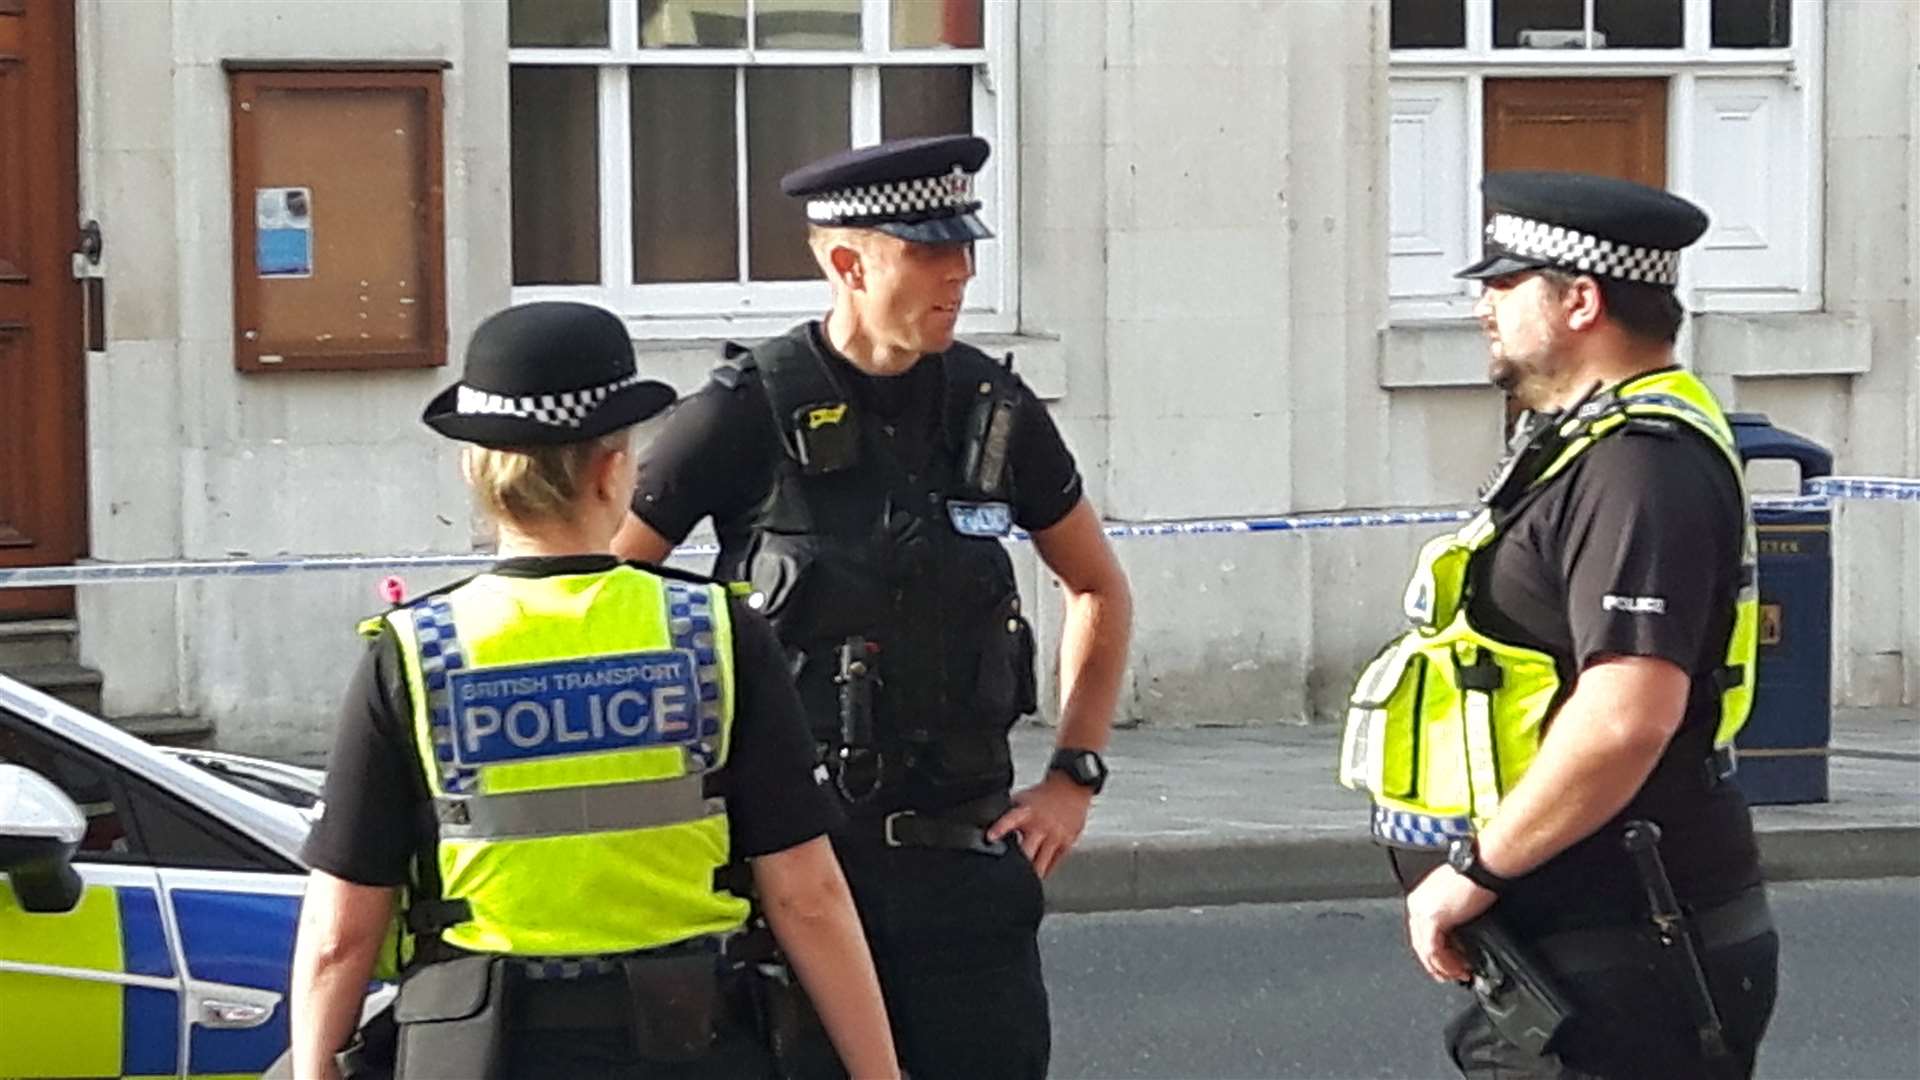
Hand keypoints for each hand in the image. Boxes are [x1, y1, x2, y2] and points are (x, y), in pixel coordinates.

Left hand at [986, 772, 1091, 877]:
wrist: (1072, 787)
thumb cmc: (1044, 795)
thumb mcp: (1023, 799)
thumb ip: (1008, 814)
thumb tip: (987, 823)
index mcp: (1027, 812)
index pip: (1010, 819)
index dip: (1000, 829)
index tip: (990, 838)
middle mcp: (1041, 826)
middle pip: (1027, 852)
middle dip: (1016, 865)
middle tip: (1006, 876)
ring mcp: (1055, 837)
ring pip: (1041, 864)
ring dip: (1031, 874)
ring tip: (1022, 882)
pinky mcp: (1066, 844)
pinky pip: (1053, 864)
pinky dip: (1044, 870)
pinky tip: (1037, 875)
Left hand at [1404, 864, 1496, 983]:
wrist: (1482, 868)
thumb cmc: (1475, 877)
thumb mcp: (1455, 899)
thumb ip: (1450, 918)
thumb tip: (1456, 938)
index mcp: (1420, 898)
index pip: (1421, 933)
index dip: (1435, 953)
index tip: (1449, 963)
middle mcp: (1417, 904)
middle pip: (1420, 944)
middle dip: (1438, 964)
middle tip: (1454, 974)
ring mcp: (1422, 911)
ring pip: (1425, 951)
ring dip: (1444, 967)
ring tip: (1460, 974)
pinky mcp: (1433, 918)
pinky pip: (1434, 951)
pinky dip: (1446, 964)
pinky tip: (1459, 968)